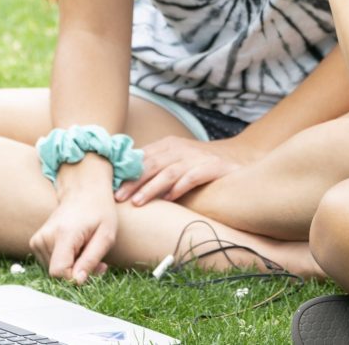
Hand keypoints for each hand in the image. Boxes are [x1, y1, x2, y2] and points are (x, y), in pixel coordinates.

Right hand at [29, 183, 116, 283]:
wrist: (84, 190)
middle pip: (58, 273)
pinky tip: (75, 249)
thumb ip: (91, 259)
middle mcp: (45, 237)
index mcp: (63, 234)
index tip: (93, 269)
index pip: (59, 272)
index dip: (76, 277)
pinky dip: (65, 261)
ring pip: (54, 270)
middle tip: (96, 258)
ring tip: (85, 250)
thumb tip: (77, 282)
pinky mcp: (36, 242)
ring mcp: (38, 239)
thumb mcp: (106, 235)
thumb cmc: (99, 211)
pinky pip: (50, 263)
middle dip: (77, 271)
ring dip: (72, 266)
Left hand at [114, 135, 262, 205]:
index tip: (110, 187)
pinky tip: (170, 198)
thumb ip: (155, 166)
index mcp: (168, 145)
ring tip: (138, 202)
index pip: (142, 158)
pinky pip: (193, 176)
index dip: (126, 172)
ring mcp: (196, 157)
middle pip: (151, 164)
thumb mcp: (175, 159)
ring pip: (169, 172)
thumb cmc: (199, 163)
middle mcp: (180, 148)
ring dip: (152, 187)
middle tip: (118, 197)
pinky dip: (181, 186)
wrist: (237, 156)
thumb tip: (125, 182)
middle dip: (133, 182)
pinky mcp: (212, 166)